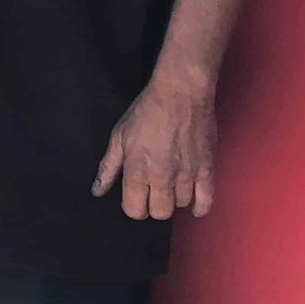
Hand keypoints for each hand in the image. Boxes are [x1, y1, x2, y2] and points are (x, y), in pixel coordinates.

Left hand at [92, 76, 216, 221]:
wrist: (181, 91)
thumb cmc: (147, 110)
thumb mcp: (119, 135)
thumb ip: (108, 167)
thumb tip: (97, 191)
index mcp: (138, 170)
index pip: (135, 211)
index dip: (134, 205)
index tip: (136, 194)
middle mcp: (162, 177)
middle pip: (159, 213)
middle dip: (154, 204)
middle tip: (155, 190)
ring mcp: (186, 174)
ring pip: (181, 205)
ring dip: (175, 198)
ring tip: (173, 184)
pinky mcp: (207, 168)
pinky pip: (206, 201)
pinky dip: (200, 207)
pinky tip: (194, 204)